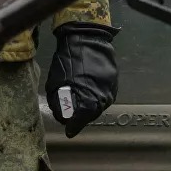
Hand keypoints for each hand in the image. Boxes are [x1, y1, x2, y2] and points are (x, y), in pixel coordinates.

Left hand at [47, 23, 118, 137]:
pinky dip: (95, 96)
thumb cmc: (67, 61)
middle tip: (72, 116)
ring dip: (89, 107)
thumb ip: (58, 103)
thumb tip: (62, 116)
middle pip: (91, 116)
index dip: (73, 127)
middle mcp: (102, 99)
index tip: (68, 132)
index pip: (80, 122)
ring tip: (79, 104)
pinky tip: (88, 92)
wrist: (86, 38)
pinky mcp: (114, 81)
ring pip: (99, 106)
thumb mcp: (55, 84)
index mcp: (87, 102)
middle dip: (81, 117)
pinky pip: (104, 95)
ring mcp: (111, 90)